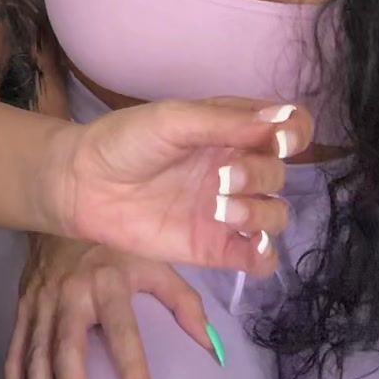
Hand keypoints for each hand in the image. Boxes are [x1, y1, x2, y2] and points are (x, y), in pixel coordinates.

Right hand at [6, 235, 216, 378]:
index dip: (132, 370)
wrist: (61, 200)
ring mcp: (41, 304)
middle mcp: (70, 295)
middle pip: (68, 353)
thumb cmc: (118, 241)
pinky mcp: (22, 309)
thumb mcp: (155, 260)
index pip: (122, 332)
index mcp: (108, 282)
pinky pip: (14, 357)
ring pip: (35, 362)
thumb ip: (185, 304)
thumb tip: (216, 352)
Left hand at [39, 95, 311, 273]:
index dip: (294, 133)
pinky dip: (264, 256)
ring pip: (275, 216)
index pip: (287, 127)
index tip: (281, 140)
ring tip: (221, 210)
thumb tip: (280, 120)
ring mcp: (226, 210)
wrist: (84, 185)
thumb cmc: (125, 141)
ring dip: (261, 213)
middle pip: (280, 175)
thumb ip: (226, 122)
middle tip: (221, 178)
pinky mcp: (214, 248)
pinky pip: (259, 258)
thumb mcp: (174, 120)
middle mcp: (235, 168)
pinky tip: (247, 247)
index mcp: (231, 130)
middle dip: (260, 175)